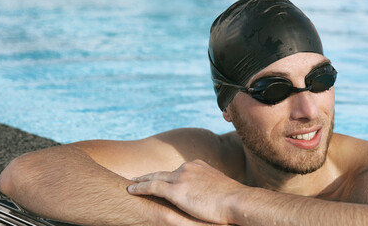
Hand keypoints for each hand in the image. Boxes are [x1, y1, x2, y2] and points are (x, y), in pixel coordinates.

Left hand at [127, 160, 244, 224]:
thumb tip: (211, 197)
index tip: (160, 178)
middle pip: (164, 172)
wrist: (237, 201)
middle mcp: (188, 168)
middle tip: (137, 178)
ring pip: (155, 177)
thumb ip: (211, 190)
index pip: (179, 170)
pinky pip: (152, 187)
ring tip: (131, 184)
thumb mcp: (221, 190)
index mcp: (199, 166)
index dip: (168, 175)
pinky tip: (130, 191)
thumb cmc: (234, 201)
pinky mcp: (175, 191)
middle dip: (150, 175)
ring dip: (141, 181)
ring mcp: (181, 178)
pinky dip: (139, 188)